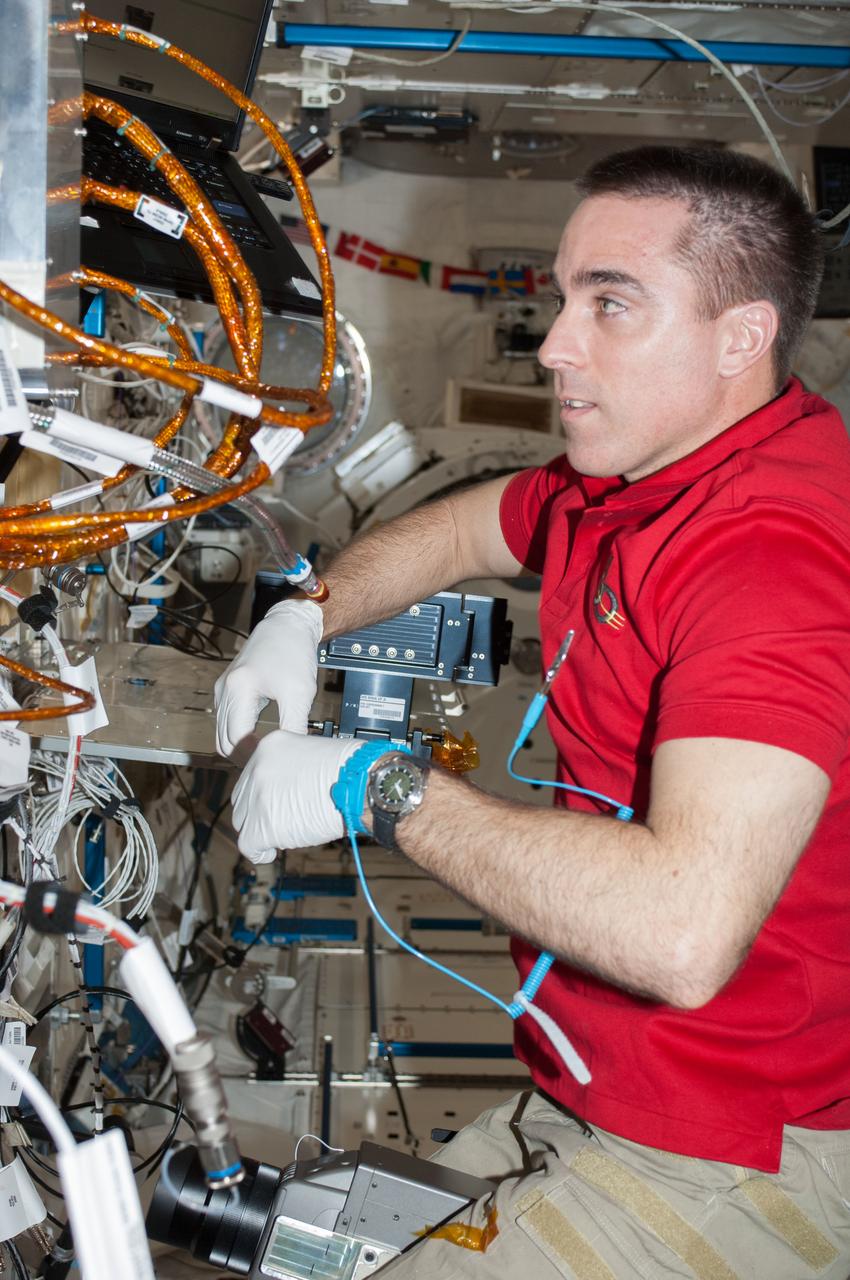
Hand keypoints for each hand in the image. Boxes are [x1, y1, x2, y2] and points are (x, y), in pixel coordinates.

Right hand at [214, 599, 322, 755]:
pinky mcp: (227, 690)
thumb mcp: (300, 692)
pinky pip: (226, 722)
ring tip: (265, 755)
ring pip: (221, 733)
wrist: (287, 626)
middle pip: (223, 740)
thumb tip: (294, 754)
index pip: (236, 739)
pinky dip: (238, 735)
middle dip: (244, 756)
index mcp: (239, 688)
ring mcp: (223, 690)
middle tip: (270, 764)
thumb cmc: (294, 652)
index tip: (274, 761)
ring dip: (239, 748)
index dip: (253, 756)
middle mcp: (225, 689)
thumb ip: (295, 726)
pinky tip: (259, 740)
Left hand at [231, 730, 365, 861]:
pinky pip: (248, 845)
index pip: (251, 776)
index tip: (275, 804)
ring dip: (259, 831)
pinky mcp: (263, 824)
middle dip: (258, 813)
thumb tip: (283, 792)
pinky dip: (258, 852)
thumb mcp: (311, 753)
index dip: (263, 795)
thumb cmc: (349, 770)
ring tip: (282, 835)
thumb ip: (290, 769)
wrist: (361, 783)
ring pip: (242, 822)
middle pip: (242, 799)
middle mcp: (257, 768)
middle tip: (281, 820)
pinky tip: (271, 852)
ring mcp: (258, 796)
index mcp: (269, 747)